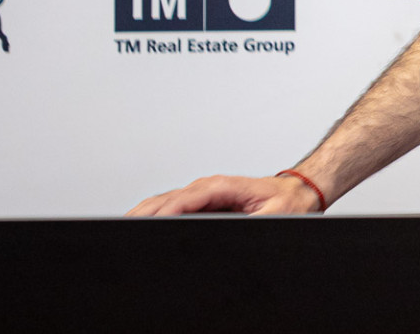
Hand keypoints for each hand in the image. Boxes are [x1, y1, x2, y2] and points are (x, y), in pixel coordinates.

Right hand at [127, 174, 322, 216]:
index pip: (185, 199)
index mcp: (223, 186)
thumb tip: (232, 232)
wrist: (298, 192)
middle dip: (143, 213)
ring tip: (123, 228)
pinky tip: (142, 224)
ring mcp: (204, 192)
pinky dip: (154, 214)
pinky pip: (173, 206)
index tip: (146, 224)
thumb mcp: (275, 215)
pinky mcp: (203, 200)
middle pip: (167, 199)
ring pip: (165, 201)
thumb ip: (253, 223)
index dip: (164, 212)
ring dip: (144, 213)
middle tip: (121, 228)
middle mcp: (210, 186)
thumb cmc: (288, 202)